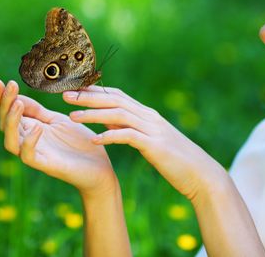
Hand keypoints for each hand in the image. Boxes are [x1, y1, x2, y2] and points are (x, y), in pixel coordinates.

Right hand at [0, 79, 116, 195]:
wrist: (100, 167)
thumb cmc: (79, 144)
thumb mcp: (58, 121)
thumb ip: (38, 111)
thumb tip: (18, 97)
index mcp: (31, 129)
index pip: (9, 112)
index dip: (2, 98)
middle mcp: (28, 142)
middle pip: (5, 124)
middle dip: (5, 104)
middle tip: (10, 85)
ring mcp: (37, 154)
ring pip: (11, 141)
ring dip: (12, 122)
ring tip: (18, 104)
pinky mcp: (47, 166)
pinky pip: (28, 156)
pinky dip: (29, 142)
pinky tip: (37, 128)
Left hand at [63, 86, 225, 200]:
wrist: (200, 173)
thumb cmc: (174, 159)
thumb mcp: (149, 140)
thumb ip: (129, 128)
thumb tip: (107, 121)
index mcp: (147, 114)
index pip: (117, 95)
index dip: (94, 91)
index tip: (72, 90)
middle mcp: (149, 116)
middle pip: (114, 99)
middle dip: (88, 97)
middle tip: (64, 96)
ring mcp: (153, 129)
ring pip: (118, 114)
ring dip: (93, 114)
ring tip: (72, 117)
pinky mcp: (154, 145)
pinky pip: (128, 137)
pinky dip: (110, 136)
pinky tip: (94, 140)